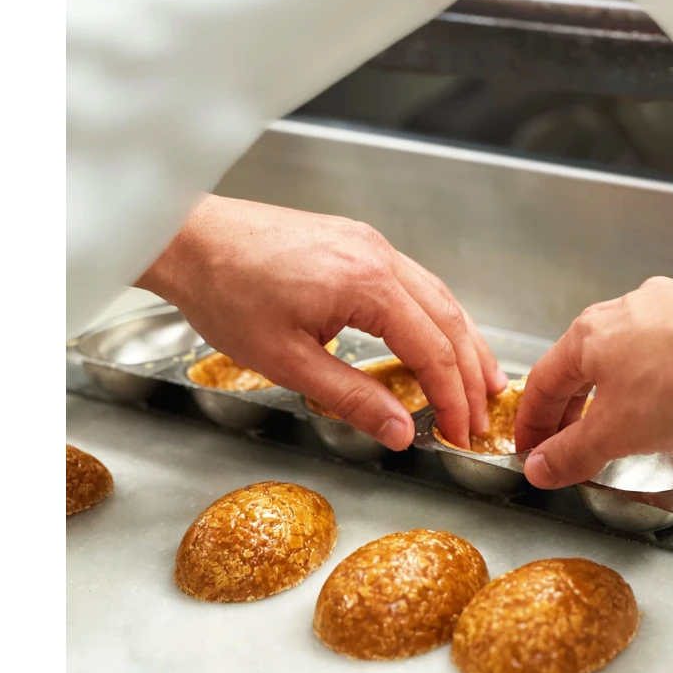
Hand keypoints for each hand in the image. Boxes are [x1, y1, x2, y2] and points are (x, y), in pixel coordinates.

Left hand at [137, 194, 506, 449]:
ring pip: (438, 297)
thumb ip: (351, 397)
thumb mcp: (287, 361)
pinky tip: (438, 336)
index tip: (460, 432)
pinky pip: (414, 282)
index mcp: (367, 283)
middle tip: (482, 416)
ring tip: (482, 380)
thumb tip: (399, 431)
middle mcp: (379, 255)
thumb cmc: (226, 292)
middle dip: (470, 373)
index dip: (453, 398)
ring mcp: (370, 243)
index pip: (432, 350)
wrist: (190, 239)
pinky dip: (435, 317)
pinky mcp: (356, 242)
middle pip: (448, 320)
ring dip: (462, 342)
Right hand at [515, 277, 672, 488]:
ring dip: (608, 394)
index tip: (531, 448)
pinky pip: (658, 349)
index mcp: (586, 336)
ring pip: (619, 357)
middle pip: (578, 369)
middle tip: (566, 444)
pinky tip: (663, 398)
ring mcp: (660, 307)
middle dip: (569, 411)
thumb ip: (571, 453)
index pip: (541, 384)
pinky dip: (648, 379)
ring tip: (616, 424)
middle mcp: (618, 312)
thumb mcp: (616, 431)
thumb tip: (539, 468)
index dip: (532, 423)